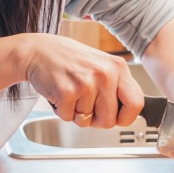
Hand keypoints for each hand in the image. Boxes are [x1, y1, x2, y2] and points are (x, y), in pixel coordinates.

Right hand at [21, 34, 143, 128]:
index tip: (117, 118)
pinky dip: (61, 110)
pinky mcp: (67, 92)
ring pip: (87, 121)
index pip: (136, 103)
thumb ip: (116, 86)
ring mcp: (86, 83)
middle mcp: (105, 74)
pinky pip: (68, 118)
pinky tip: (59, 92)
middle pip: (110, 121)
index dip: (126, 117)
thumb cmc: (68, 59)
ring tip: (70, 92)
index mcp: (118, 67)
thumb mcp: (100, 65)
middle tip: (84, 103)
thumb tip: (129, 113)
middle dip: (96, 119)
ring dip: (76, 112)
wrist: (37, 50)